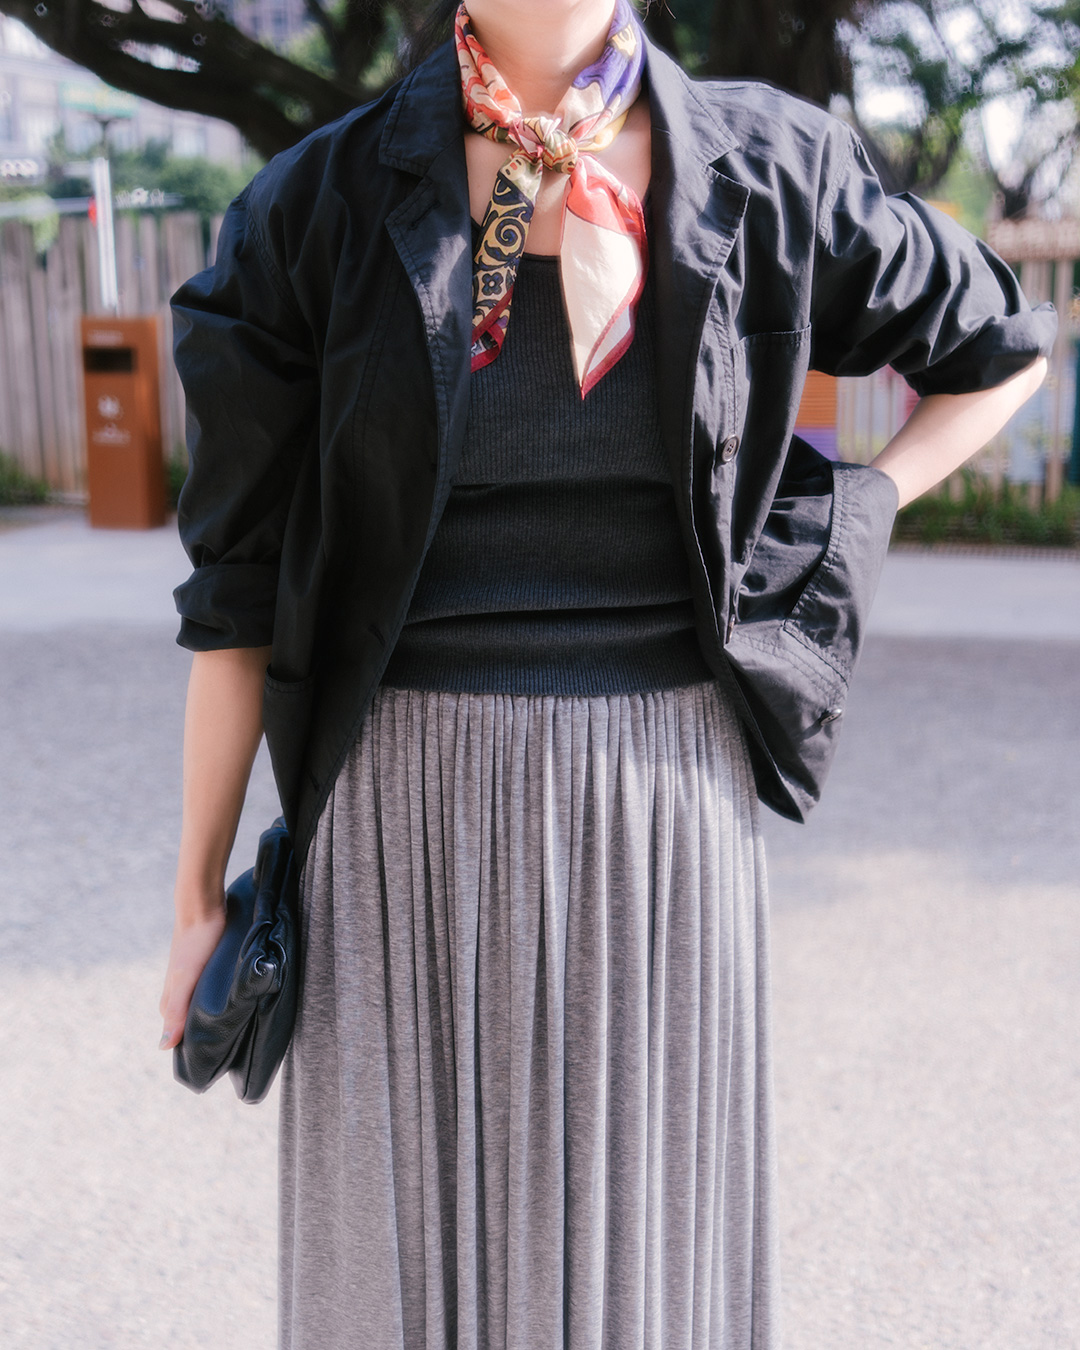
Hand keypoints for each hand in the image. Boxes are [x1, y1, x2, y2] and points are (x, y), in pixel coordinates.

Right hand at [158, 904, 227, 1049]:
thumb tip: (164, 1047)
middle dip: (200, 1028)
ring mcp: (191, 972)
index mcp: (171, 995)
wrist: (203, 904)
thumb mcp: (186, 980)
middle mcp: (178, 986)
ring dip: (210, 1009)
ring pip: (198, 998)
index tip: (208, 1056)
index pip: (175, 1028)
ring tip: (231, 1020)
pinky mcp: (205, 960)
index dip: (188, 1043)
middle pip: (186, 1014)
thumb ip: (176, 1011)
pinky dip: (216, 992)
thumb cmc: (195, 944)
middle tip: (224, 1041)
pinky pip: (208, 984)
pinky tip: (230, 993)